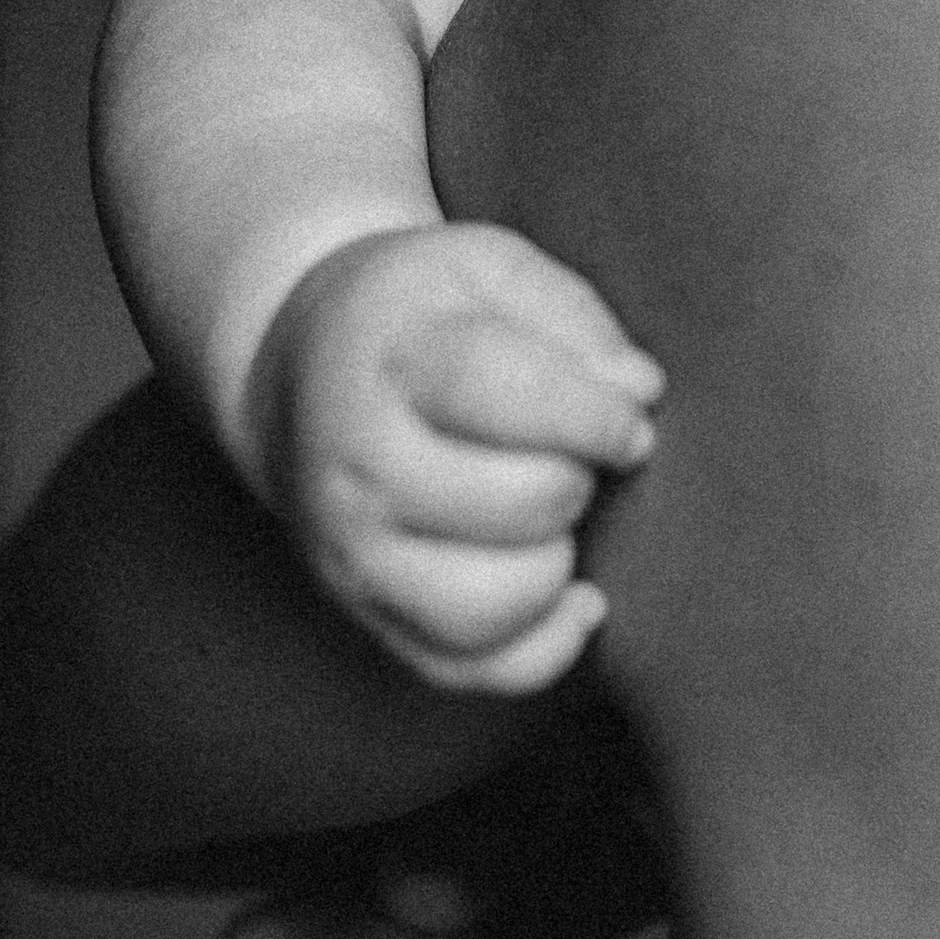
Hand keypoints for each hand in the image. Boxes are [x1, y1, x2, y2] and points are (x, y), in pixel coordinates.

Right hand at [260, 224, 661, 692]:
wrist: (301, 371)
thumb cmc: (422, 315)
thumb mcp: (487, 268)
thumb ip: (572, 316)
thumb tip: (638, 393)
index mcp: (393, 362)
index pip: (502, 391)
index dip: (592, 412)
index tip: (631, 419)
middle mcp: (361, 468)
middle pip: (520, 503)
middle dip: (578, 477)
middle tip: (570, 451)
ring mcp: (355, 554)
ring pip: (494, 604)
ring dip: (556, 562)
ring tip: (551, 513)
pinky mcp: (372, 617)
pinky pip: (473, 669)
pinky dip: (543, 647)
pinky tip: (572, 595)